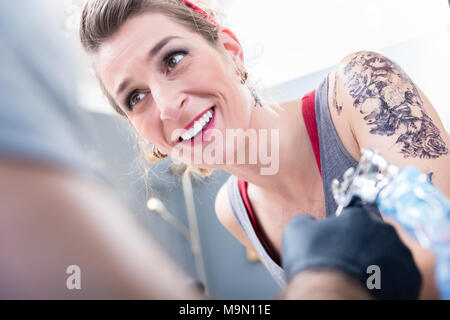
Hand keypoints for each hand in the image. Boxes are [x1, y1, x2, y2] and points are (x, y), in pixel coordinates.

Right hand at [281, 204, 421, 298]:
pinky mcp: (411, 278)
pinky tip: (371, 285)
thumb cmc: (313, 262)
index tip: (337, 241)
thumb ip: (307, 219)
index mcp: (359, 215)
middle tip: (347, 260)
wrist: (332, 296)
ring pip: (390, 253)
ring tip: (359, 276)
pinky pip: (400, 274)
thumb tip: (312, 222)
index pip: (354, 215)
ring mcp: (402, 254)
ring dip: (377, 261)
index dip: (344, 228)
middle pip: (374, 234)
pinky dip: (388, 279)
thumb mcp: (296, 231)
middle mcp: (385, 230)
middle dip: (363, 244)